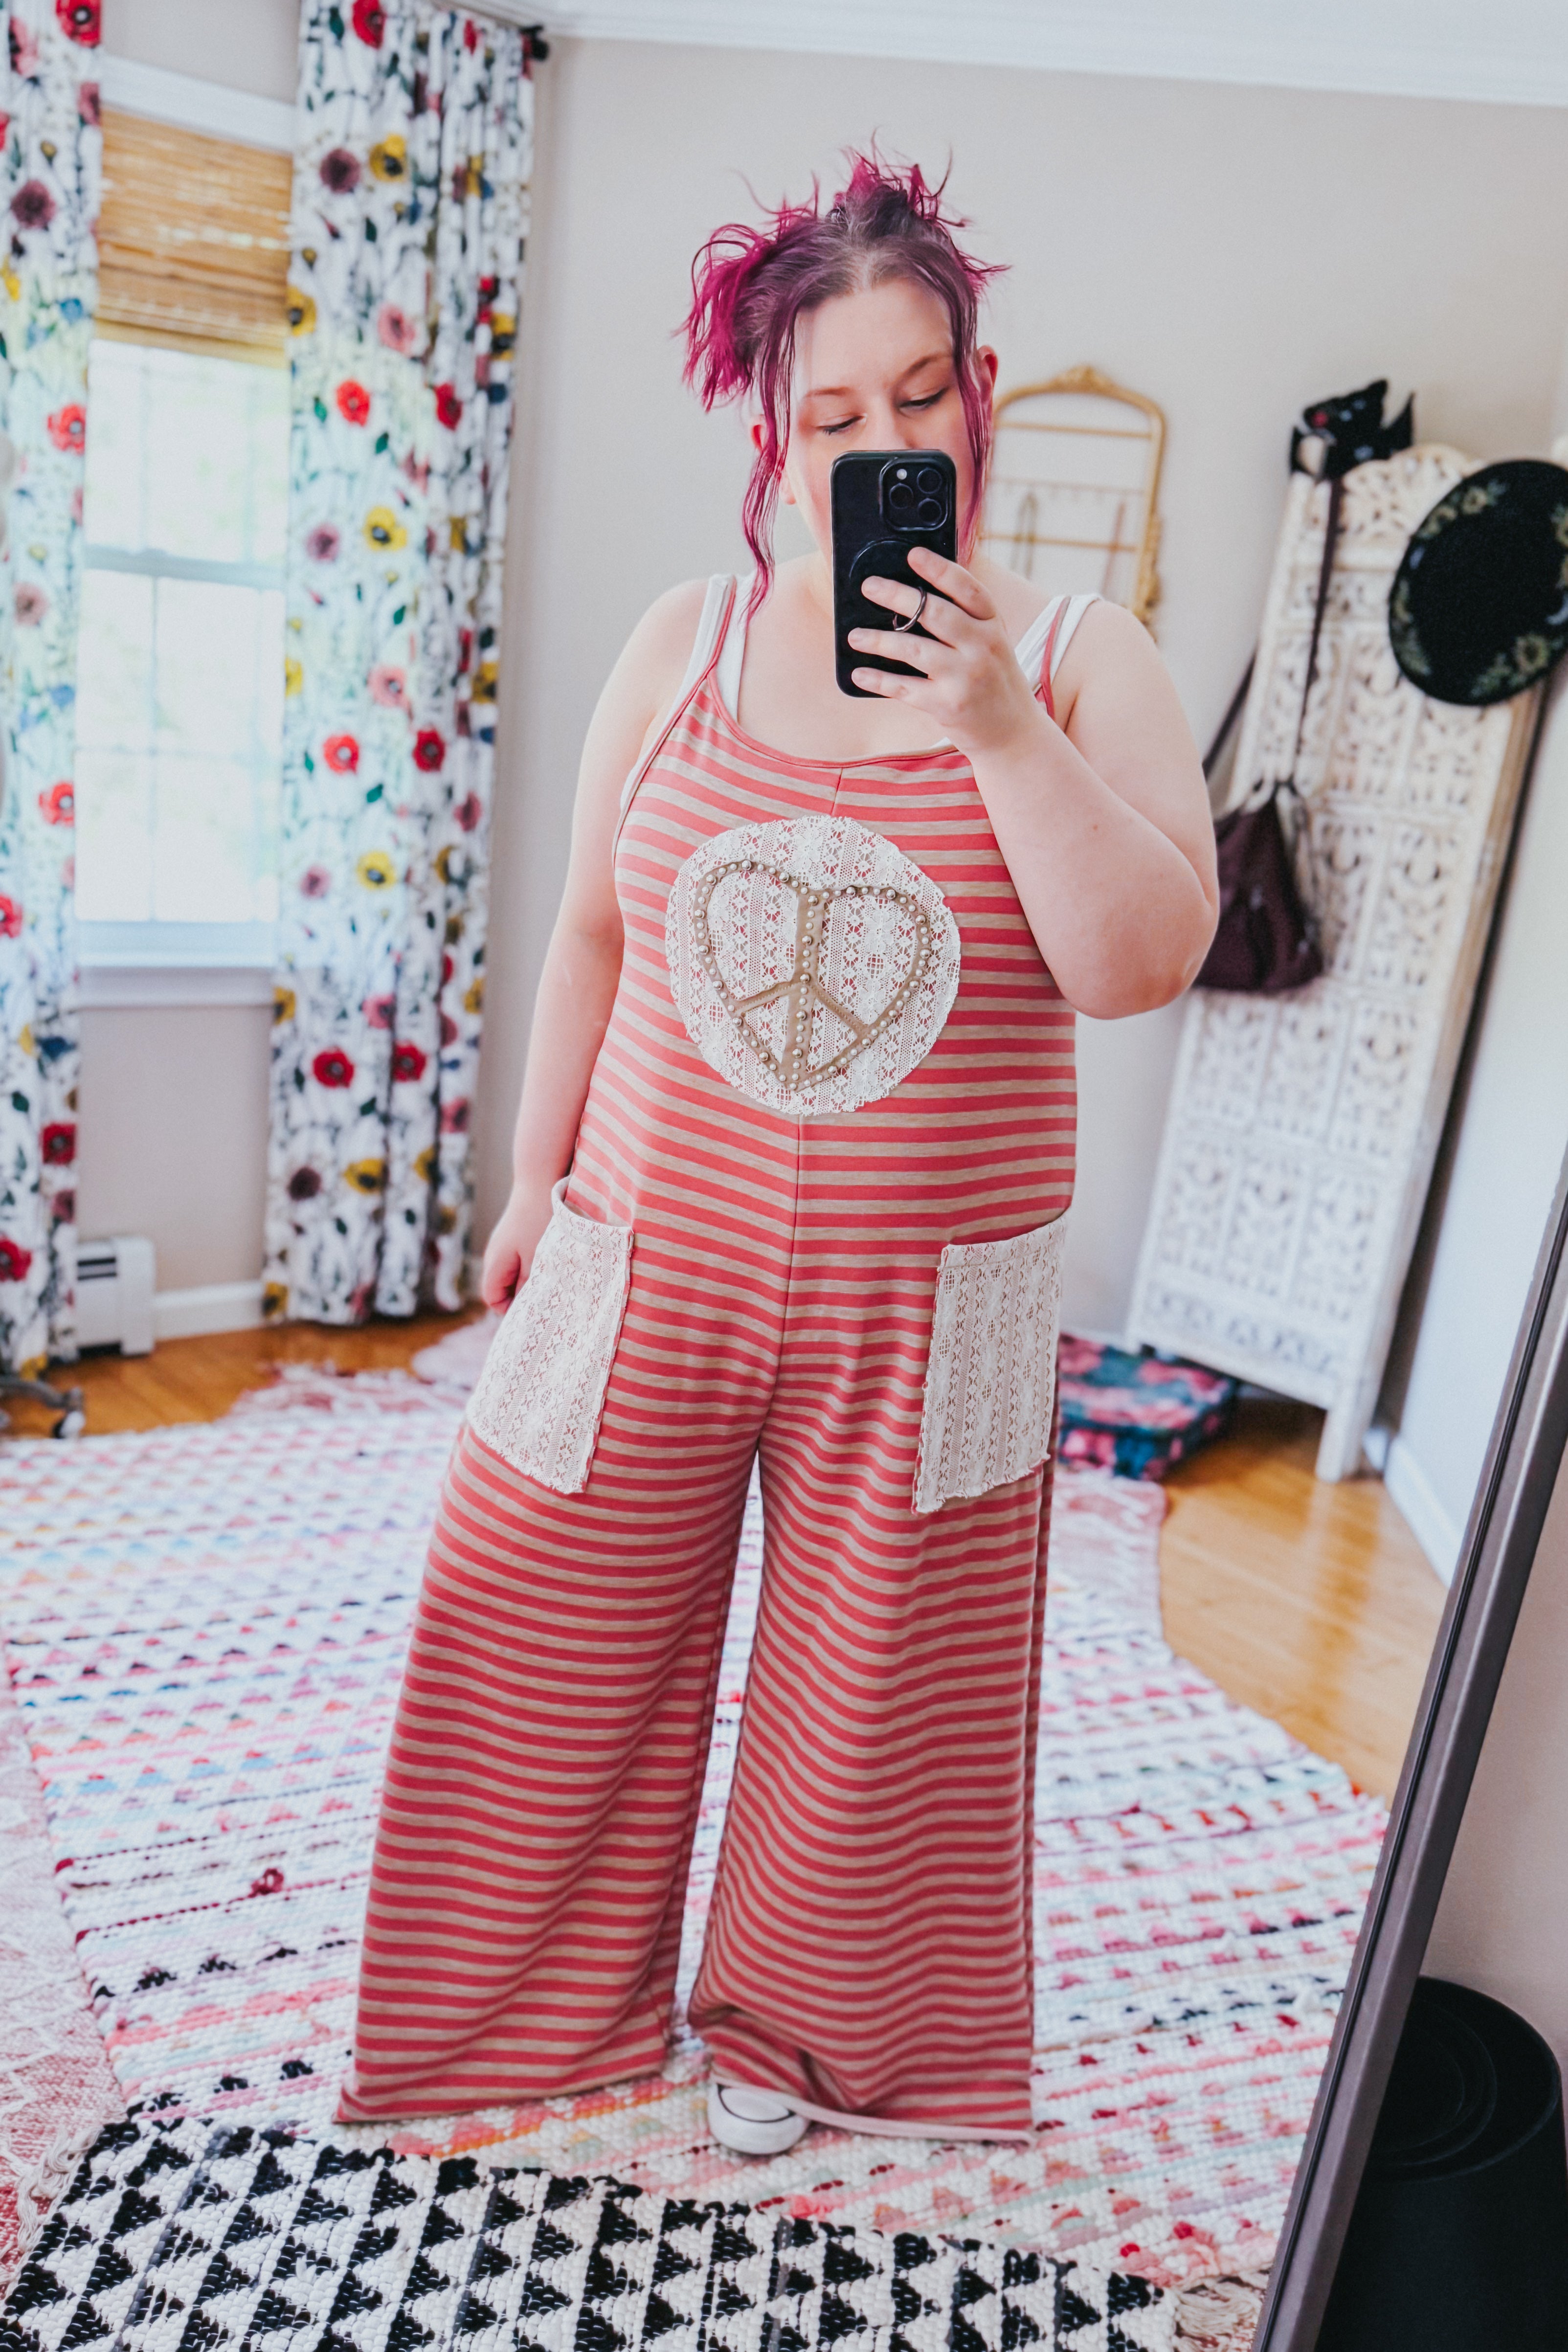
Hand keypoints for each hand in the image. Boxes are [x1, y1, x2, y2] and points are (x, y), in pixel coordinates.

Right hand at [480, 1179, 555, 1310]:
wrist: (539, 1181)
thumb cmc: (539, 1219)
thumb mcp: (538, 1257)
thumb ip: (530, 1284)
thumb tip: (526, 1307)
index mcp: (496, 1262)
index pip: (492, 1298)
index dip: (509, 1308)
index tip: (533, 1308)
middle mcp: (495, 1254)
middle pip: (502, 1287)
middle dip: (521, 1295)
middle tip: (546, 1295)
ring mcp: (504, 1244)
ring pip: (513, 1273)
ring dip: (530, 1278)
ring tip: (551, 1275)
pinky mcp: (515, 1236)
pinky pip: (520, 1259)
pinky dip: (532, 1264)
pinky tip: (550, 1258)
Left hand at [848, 546, 1043, 757]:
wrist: (1013, 733)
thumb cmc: (993, 681)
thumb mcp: (992, 644)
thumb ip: (965, 621)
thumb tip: (913, 597)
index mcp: (993, 625)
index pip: (967, 589)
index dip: (940, 569)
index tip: (913, 554)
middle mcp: (982, 647)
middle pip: (935, 614)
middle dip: (898, 596)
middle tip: (869, 586)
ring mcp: (965, 677)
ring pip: (914, 650)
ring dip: (879, 640)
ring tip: (854, 635)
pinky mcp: (948, 706)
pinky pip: (905, 688)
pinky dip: (878, 680)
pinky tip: (859, 674)